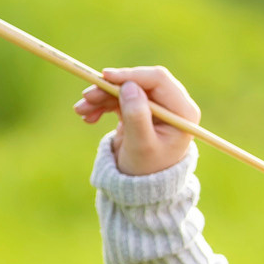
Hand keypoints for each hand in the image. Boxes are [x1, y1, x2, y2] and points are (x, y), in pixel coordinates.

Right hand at [73, 66, 199, 175]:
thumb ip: (137, 116)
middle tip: (86, 96)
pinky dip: (102, 104)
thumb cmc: (146, 171)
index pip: (158, 80)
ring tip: (80, 110)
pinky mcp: (140, 109)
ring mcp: (155, 106)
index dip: (131, 75)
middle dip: (111, 87)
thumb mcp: (141, 145)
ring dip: (101, 96)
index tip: (105, 77)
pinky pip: (119, 99)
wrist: (140, 189)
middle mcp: (172, 104)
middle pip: (139, 82)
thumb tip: (129, 87)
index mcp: (182, 111)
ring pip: (125, 89)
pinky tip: (88, 116)